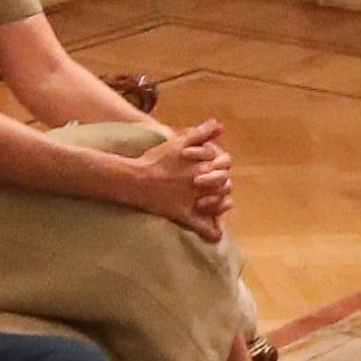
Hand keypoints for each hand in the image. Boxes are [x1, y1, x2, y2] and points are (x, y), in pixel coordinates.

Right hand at [127, 122, 232, 237]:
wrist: (134, 178)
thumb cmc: (155, 158)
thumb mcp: (178, 141)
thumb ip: (200, 133)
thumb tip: (219, 125)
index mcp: (202, 164)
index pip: (225, 165)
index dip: (223, 166)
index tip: (217, 168)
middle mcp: (202, 182)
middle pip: (225, 184)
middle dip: (223, 185)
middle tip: (216, 187)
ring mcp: (194, 200)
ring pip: (218, 205)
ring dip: (221, 206)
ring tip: (218, 206)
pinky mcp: (184, 214)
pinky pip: (202, 227)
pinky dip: (211, 233)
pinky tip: (215, 235)